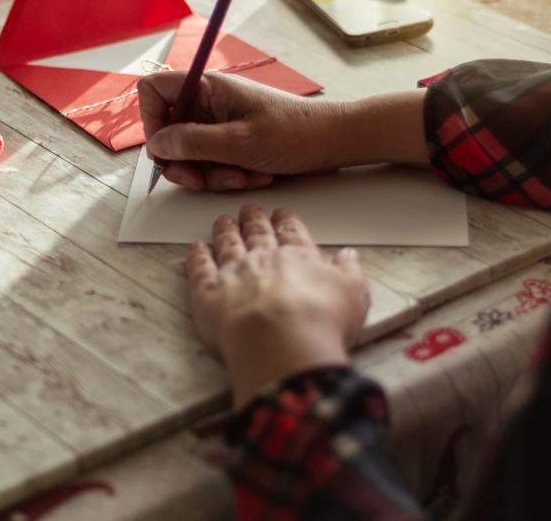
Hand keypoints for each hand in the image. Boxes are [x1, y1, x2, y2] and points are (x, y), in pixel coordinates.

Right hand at [138, 72, 343, 190]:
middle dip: (185, 162)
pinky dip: (227, 175)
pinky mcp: (231, 143)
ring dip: (211, 174)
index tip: (166, 148)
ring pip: (190, 155)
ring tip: (243, 176)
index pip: (153, 91)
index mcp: (208, 88)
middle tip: (202, 180)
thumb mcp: (239, 143)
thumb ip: (192, 143)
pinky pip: (211, 164)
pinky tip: (254, 176)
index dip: (150, 120)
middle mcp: (209, 103)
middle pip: (169, 132)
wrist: (333, 143)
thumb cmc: (294, 134)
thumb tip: (157, 144)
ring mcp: (219, 124)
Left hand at [186, 205, 369, 405]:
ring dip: (225, 231)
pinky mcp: (207, 292)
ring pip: (227, 244)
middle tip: (250, 209)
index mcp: (297, 257)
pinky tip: (196, 248)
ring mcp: (232, 273)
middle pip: (256, 232)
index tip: (282, 213)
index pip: (291, 232)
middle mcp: (262, 259)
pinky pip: (200, 268)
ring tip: (223, 221)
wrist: (281, 341)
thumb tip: (350, 256)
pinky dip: (197, 256)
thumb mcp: (353, 294)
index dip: (286, 221)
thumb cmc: (319, 321)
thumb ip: (350, 272)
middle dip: (253, 219)